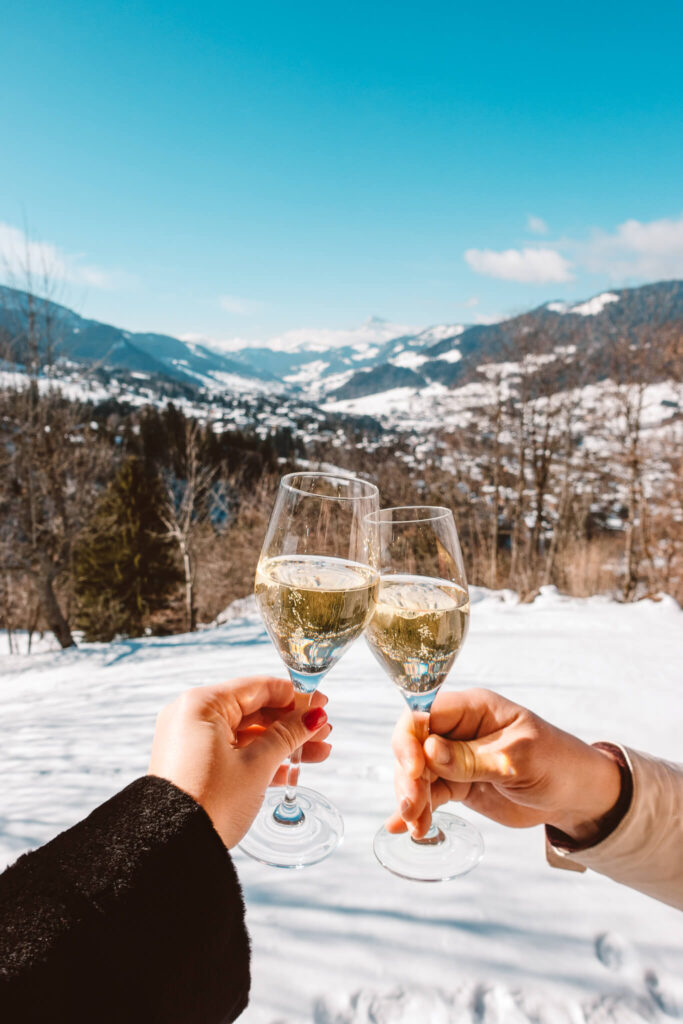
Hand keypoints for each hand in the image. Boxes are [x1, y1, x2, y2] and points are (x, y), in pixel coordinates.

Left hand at [149, 676, 330, 847]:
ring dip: (282, 742)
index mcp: (202, 704)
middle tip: (322, 731)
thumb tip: (313, 716)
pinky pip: (235, 751)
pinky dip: (262, 758)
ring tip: (318, 751)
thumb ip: (287, 735)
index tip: (320, 701)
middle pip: (254, 710)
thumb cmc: (208, 803)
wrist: (172, 850)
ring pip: (248, 733)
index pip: (258, 688)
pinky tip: (292, 768)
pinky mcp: (194, 764)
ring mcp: (192, 741)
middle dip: (292, 723)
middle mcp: (192, 717)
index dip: (294, 695)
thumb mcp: (256, 765)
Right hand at [388, 688, 621, 843]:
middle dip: (408, 777)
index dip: (411, 740)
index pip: (425, 714)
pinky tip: (404, 828)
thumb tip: (429, 751)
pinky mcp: (459, 784)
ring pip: (418, 773)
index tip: (415, 770)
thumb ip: (472, 758)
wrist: (577, 796)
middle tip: (413, 807)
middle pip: (414, 746)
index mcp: (473, 709)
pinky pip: (430, 793)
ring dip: (412, 798)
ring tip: (418, 827)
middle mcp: (459, 729)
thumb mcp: (518, 759)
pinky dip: (417, 810)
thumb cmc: (557, 763)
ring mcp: (456, 757)